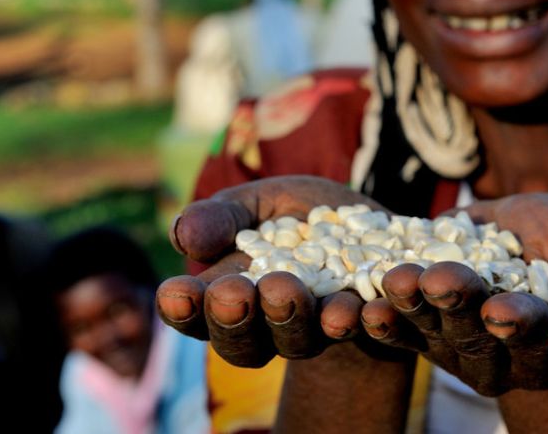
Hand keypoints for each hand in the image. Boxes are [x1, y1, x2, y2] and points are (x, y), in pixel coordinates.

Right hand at [155, 175, 392, 367]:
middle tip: (236, 292)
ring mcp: (319, 331)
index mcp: (231, 299)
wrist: (370, 228)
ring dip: (298, 321)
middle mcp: (271, 327)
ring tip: (290, 294)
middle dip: (238, 319)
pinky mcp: (371, 325)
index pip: (198, 315)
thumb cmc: (297, 217)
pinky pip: (371, 333)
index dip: (185, 309)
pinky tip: (366, 310)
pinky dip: (369, 321)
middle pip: (246, 343)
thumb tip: (183, 235)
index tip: (175, 292)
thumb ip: (222, 219)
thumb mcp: (257, 205)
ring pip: (302, 342)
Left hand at [359, 193, 547, 395]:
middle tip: (441, 280)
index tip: (500, 310)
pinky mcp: (420, 328)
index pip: (532, 337)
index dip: (517, 324)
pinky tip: (366, 303)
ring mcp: (453, 344)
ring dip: (411, 307)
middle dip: (456, 305)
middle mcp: (496, 356)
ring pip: (430, 330)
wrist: (527, 237)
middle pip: (474, 335)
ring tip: (398, 280)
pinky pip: (398, 327)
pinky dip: (382, 316)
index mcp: (543, 347)